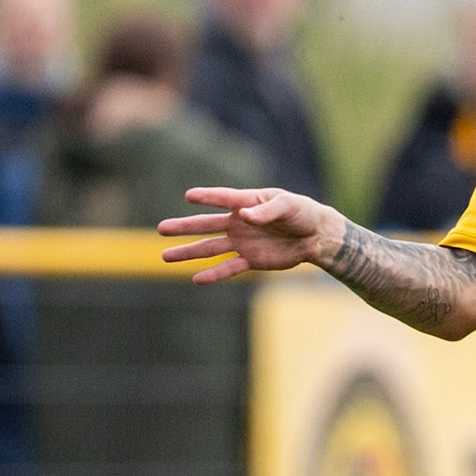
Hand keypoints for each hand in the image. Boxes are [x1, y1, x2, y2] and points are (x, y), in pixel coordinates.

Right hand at [157, 186, 340, 284]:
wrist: (315, 236)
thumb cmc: (302, 212)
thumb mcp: (287, 206)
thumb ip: (266, 211)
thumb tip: (244, 215)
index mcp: (247, 202)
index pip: (223, 199)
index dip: (208, 197)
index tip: (189, 195)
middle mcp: (239, 222)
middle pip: (206, 225)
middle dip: (184, 227)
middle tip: (161, 228)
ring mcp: (242, 242)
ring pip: (210, 248)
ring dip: (189, 252)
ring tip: (165, 256)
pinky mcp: (250, 260)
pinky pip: (228, 267)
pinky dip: (214, 274)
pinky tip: (196, 279)